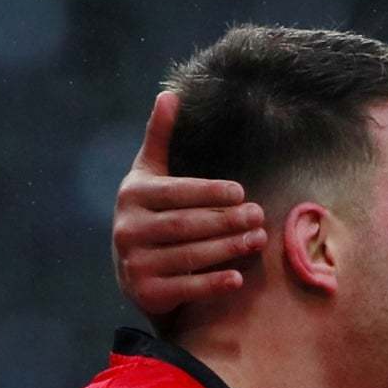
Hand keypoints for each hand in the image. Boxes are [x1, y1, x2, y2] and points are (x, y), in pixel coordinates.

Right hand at [111, 90, 267, 314]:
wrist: (133, 272)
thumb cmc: (151, 215)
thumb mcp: (150, 176)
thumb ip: (160, 138)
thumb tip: (169, 94)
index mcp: (132, 196)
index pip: (177, 193)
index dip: (210, 192)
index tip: (242, 192)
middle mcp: (129, 229)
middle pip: (187, 224)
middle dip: (226, 220)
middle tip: (259, 216)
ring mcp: (135, 263)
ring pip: (190, 255)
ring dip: (228, 248)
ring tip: (258, 239)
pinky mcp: (146, 293)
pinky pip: (186, 287)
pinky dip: (213, 283)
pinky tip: (239, 278)